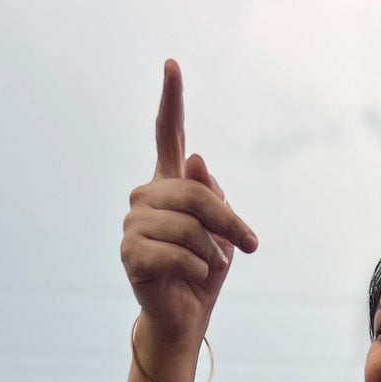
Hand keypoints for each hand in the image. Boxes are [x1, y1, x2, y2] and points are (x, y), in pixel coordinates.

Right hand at [120, 59, 257, 345]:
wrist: (187, 316)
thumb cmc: (205, 270)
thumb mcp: (222, 231)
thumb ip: (213, 195)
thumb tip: (196, 159)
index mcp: (169, 184)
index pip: (168, 135)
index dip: (172, 101)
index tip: (172, 64)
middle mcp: (146, 197)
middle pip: (194, 192)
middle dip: (228, 222)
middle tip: (250, 245)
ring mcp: (133, 224)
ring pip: (187, 226)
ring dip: (211, 252)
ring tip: (210, 267)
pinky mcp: (130, 254)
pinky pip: (176, 253)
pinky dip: (196, 269)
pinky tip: (194, 278)